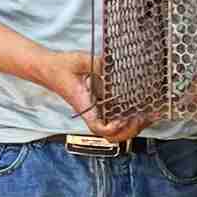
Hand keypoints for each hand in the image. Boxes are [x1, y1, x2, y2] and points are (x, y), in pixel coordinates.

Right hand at [36, 50, 150, 143]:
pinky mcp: (101, 103)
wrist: (48, 68)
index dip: (112, 128)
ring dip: (132, 125)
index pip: (98, 127)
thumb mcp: (79, 61)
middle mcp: (92, 111)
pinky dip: (130, 115)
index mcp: (84, 105)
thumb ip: (98, 63)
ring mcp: (97, 109)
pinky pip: (116, 115)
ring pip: (116, 128)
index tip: (123, 119)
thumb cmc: (60, 67)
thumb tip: (116, 66)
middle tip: (143, 117)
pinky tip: (141, 106)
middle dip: (128, 130)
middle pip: (111, 134)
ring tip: (147, 114)